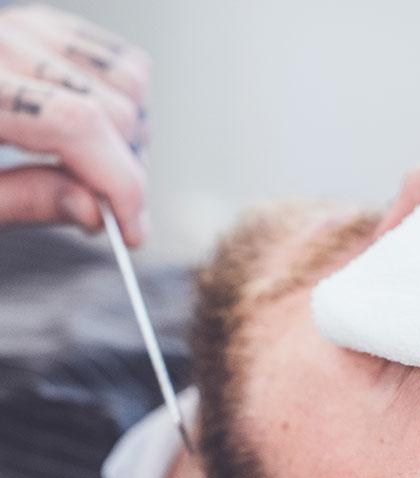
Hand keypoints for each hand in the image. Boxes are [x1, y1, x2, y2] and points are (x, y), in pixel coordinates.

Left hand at [0, 4, 149, 244]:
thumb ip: (25, 201)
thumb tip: (96, 211)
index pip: (76, 125)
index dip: (120, 186)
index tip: (132, 233)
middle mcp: (1, 42)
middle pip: (112, 112)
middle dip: (124, 175)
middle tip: (102, 210)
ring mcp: (24, 28)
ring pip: (128, 87)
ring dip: (128, 142)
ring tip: (95, 173)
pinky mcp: (42, 28)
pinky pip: (120, 64)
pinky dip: (124, 105)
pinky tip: (99, 136)